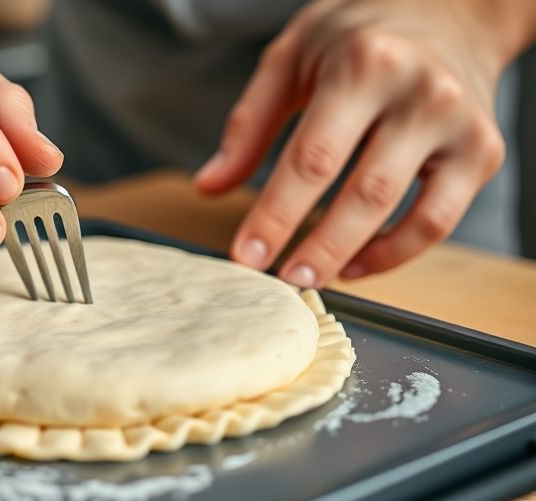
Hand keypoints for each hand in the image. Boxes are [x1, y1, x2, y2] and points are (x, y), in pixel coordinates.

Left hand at [194, 0, 519, 285]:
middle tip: (279, 282)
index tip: (246, 256)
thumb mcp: (291, 58)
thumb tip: (210, 186)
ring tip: (311, 277)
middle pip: (364, 192)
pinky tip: (355, 263)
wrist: (449, 10)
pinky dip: (397, 253)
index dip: (276, 215)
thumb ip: (249, 123)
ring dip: (354, 256)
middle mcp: (421, 93)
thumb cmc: (358, 35)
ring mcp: (460, 124)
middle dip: (316, 246)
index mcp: (365, 64)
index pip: (312, 158)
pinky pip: (440, 220)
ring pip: (410, 213)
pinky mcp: (483, 152)